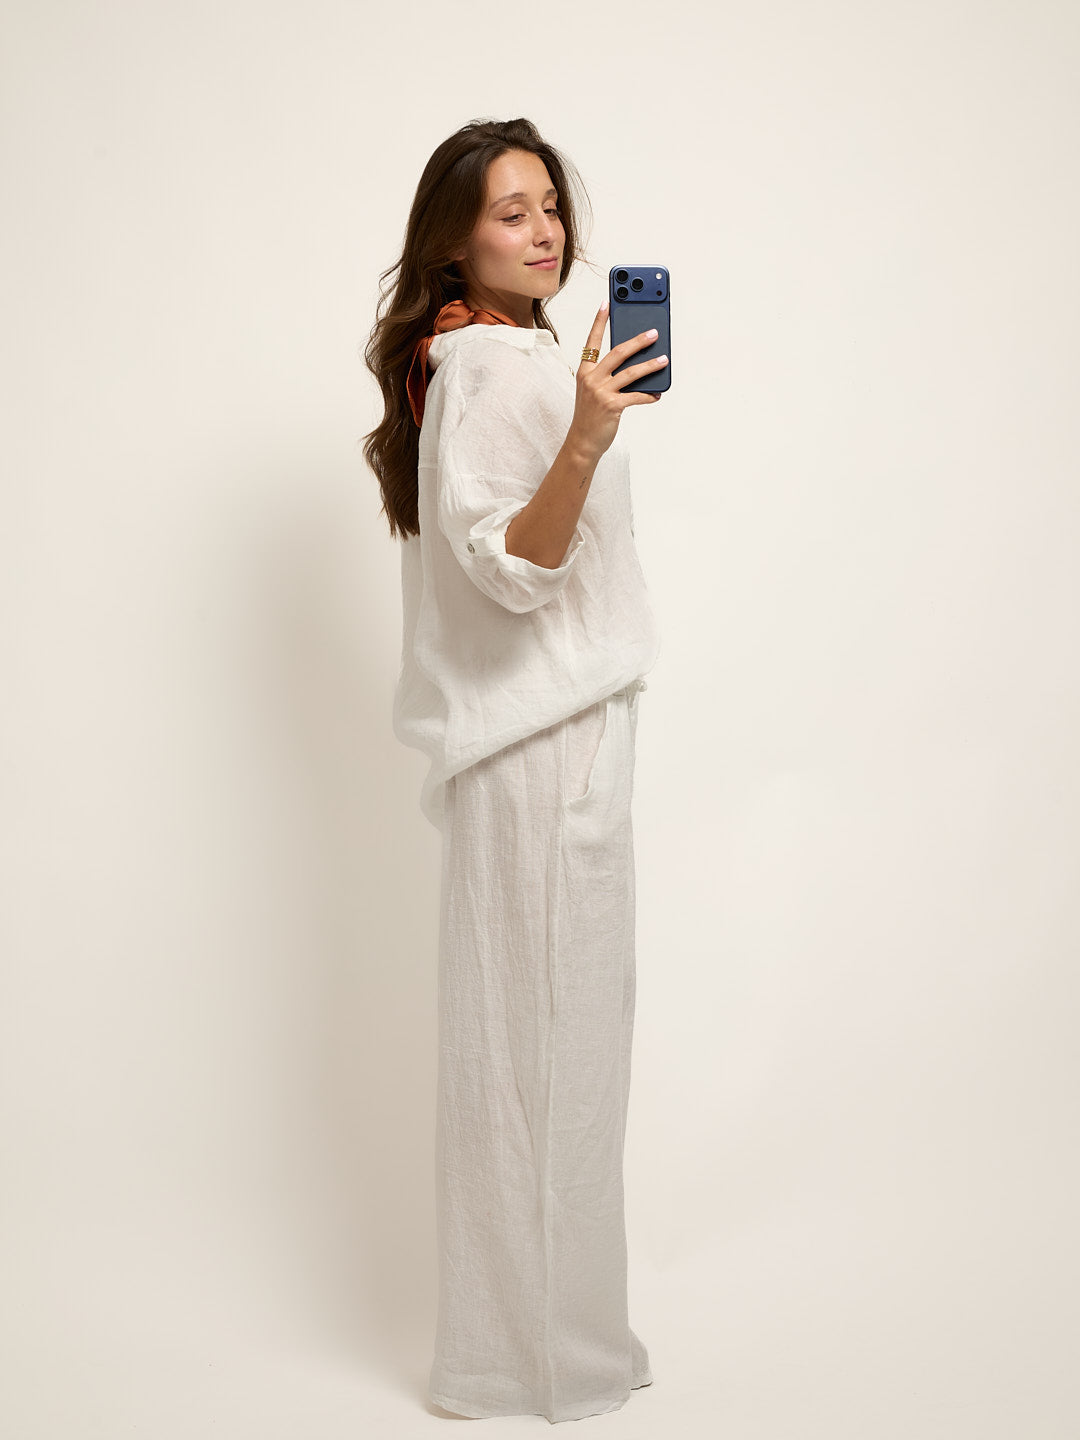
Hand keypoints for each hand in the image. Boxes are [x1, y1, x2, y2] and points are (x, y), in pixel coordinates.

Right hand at [565, 300, 666, 463]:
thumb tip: (636, 364)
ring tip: (664, 360)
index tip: (607, 304)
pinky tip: (658, 394)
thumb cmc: (590, 415)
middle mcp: (591, 378)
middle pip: (617, 353)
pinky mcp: (611, 406)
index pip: (592, 341)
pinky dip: (648, 395)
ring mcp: (601, 392)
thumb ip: (608, 375)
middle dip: (637, 341)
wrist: (582, 441)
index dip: (600, 322)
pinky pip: (636, 397)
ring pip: (630, 373)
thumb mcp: (593, 390)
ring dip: (650, 365)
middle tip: (653, 333)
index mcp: (584, 371)